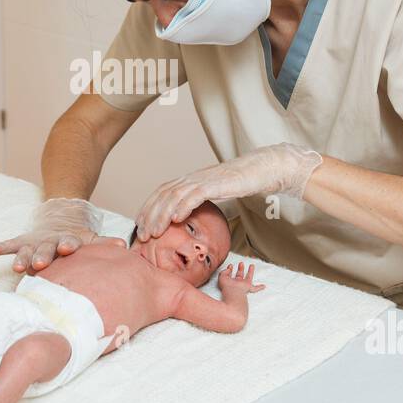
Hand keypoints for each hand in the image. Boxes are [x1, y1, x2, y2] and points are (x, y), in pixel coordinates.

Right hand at [0, 197, 102, 271]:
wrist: (61, 218)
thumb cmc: (76, 239)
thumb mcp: (90, 239)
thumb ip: (103, 243)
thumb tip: (124, 246)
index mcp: (68, 240)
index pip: (69, 243)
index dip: (67, 245)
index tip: (67, 248)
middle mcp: (50, 241)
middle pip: (45, 249)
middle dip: (42, 256)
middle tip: (39, 264)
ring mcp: (35, 241)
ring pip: (27, 250)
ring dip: (21, 257)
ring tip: (15, 266)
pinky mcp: (23, 241)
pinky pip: (11, 244)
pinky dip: (2, 247)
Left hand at [135, 144, 322, 240]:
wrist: (263, 168)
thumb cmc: (241, 182)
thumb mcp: (215, 193)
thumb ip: (200, 201)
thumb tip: (189, 217)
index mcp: (190, 180)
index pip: (161, 193)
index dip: (148, 208)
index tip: (140, 225)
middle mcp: (192, 178)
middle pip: (163, 195)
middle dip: (149, 215)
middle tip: (141, 235)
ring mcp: (203, 179)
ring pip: (175, 196)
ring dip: (162, 214)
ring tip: (154, 232)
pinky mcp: (216, 183)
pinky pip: (195, 195)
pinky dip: (183, 206)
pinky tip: (176, 218)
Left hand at [218, 261, 264, 296]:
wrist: (232, 293)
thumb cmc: (226, 287)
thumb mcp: (222, 277)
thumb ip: (224, 271)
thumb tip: (229, 269)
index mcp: (229, 282)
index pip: (230, 274)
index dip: (229, 269)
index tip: (230, 265)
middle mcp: (236, 284)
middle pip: (239, 275)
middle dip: (240, 269)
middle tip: (241, 263)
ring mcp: (243, 285)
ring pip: (248, 278)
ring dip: (250, 272)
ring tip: (252, 265)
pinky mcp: (248, 287)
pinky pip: (255, 288)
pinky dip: (259, 287)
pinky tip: (264, 286)